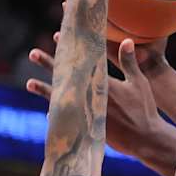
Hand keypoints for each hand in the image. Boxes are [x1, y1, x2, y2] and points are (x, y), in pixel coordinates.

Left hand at [28, 38, 168, 157]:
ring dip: (44, 90)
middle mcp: (90, 96)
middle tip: (33, 53)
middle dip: (48, 64)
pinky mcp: (85, 127)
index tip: (56, 36)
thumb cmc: (144, 110)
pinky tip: (48, 115)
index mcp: (102, 82)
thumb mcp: (138, 83)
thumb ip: (129, 62)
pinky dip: (57, 117)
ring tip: (29, 84)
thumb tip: (126, 40)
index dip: (68, 48)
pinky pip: (67, 121)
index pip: (81, 61)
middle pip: (65, 77)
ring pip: (60, 99)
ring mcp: (86, 112)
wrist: (145, 139)